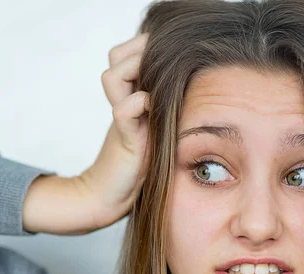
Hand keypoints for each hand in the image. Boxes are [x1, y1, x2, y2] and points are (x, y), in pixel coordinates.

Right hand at [74, 33, 150, 230]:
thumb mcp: (157, 129)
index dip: (141, 48)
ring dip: (134, 74)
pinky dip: (137, 105)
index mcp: (130, 96)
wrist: (111, 195)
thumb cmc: (139, 164)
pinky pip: (123, 111)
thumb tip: (192, 87)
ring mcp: (121, 119)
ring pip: (113, 76)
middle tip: (160, 66)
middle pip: (116, 57)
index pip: (125, 55)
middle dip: (137, 53)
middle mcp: (123, 102)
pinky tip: (152, 108)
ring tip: (154, 88)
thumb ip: (164, 107)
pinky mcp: (123, 138)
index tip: (166, 55)